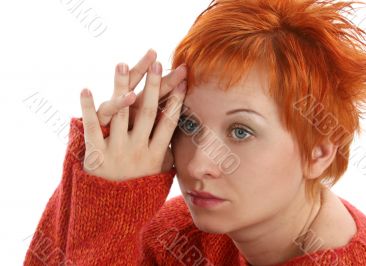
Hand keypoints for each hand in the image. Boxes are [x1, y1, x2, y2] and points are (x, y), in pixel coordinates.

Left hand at [79, 52, 186, 180]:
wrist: (111, 212)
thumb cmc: (139, 189)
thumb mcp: (160, 174)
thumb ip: (171, 155)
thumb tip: (189, 139)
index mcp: (156, 154)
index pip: (169, 123)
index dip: (176, 101)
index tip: (183, 80)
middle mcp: (137, 150)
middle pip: (147, 112)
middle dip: (153, 86)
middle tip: (158, 63)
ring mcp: (116, 151)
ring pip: (119, 114)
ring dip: (120, 87)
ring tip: (121, 64)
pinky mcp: (95, 154)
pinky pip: (91, 128)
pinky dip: (87, 108)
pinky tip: (85, 88)